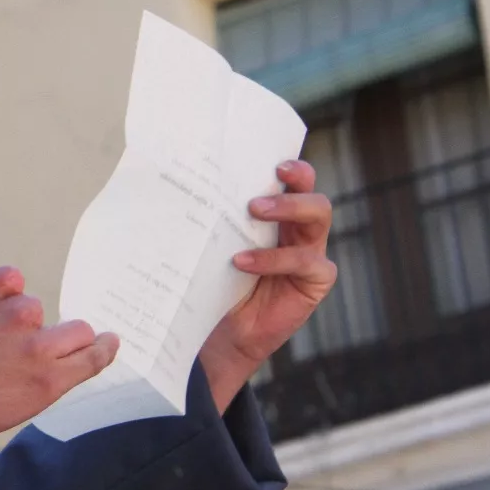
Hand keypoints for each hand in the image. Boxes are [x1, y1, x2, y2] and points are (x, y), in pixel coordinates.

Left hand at [0, 266, 118, 439]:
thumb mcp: (30, 405)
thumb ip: (59, 377)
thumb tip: (84, 353)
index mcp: (51, 380)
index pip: (95, 355)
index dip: (103, 347)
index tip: (106, 340)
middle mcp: (39, 348)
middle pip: (80, 328)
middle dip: (69, 338)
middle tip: (40, 348)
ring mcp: (14, 322)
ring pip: (40, 307)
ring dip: (27, 318)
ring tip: (0, 339)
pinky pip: (10, 277)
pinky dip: (8, 285)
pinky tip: (3, 297)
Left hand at [201, 160, 335, 410]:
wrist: (220, 330)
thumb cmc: (214, 278)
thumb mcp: (212, 242)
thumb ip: (210, 216)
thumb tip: (172, 181)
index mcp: (278, 214)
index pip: (294, 181)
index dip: (292, 166)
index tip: (274, 160)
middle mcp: (298, 228)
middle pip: (312, 195)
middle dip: (294, 185)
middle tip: (258, 190)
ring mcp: (310, 252)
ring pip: (318, 218)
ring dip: (288, 209)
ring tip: (254, 211)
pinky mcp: (314, 280)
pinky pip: (306, 262)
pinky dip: (274, 259)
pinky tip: (244, 261)